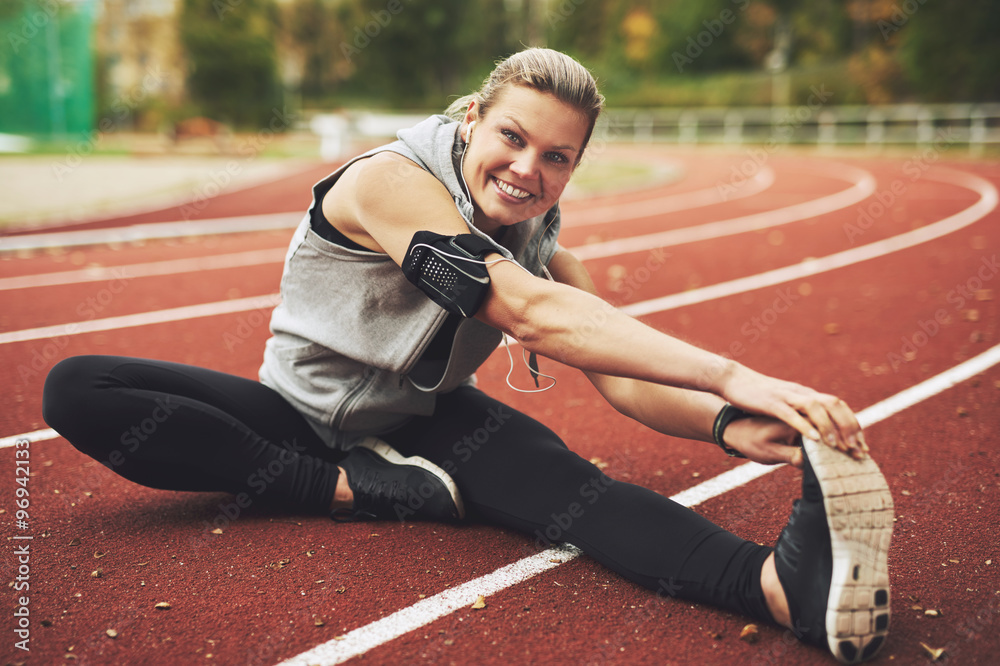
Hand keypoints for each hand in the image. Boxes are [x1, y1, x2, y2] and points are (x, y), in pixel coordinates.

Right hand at [718, 363, 868, 459]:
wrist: (732, 379)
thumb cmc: (757, 395)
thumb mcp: (784, 403)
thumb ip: (800, 413)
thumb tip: (815, 429)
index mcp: (806, 394)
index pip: (838, 406)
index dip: (853, 425)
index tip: (862, 446)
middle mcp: (801, 393)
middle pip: (834, 405)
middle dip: (849, 428)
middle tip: (857, 450)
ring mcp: (786, 396)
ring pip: (816, 408)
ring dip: (830, 428)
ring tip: (839, 447)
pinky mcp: (771, 402)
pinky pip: (791, 414)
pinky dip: (804, 426)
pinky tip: (814, 440)